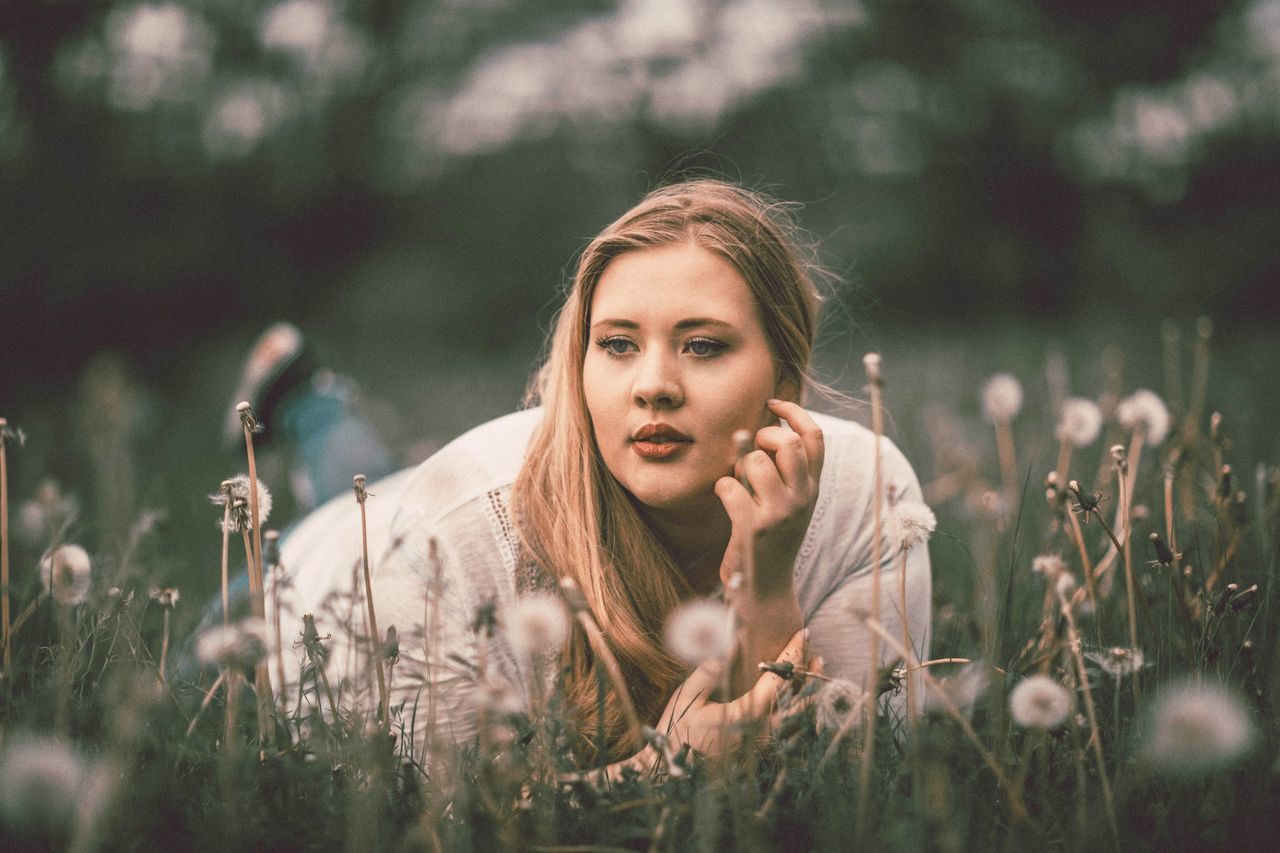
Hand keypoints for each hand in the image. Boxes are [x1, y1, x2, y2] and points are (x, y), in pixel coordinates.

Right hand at [605, 627, 816, 778]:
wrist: (671, 774)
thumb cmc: (677, 732)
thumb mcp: (688, 696)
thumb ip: (710, 670)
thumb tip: (730, 643)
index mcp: (746, 715)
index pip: (779, 679)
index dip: (793, 654)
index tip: (802, 634)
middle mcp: (762, 734)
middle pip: (800, 701)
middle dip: (811, 676)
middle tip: (818, 656)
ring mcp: (765, 749)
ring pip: (799, 721)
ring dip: (810, 697)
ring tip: (816, 677)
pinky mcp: (761, 758)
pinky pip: (790, 735)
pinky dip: (801, 717)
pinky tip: (801, 706)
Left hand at [714, 399, 824, 598]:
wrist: (767, 589)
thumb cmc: (770, 537)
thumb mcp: (788, 501)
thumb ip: (783, 468)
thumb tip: (765, 424)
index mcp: (812, 487)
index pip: (815, 436)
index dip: (794, 411)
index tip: (772, 402)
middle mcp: (802, 498)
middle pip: (788, 442)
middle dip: (764, 436)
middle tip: (753, 449)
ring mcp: (779, 514)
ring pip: (756, 461)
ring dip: (739, 466)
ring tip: (739, 483)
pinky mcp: (754, 529)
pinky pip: (729, 487)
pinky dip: (722, 487)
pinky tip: (726, 499)